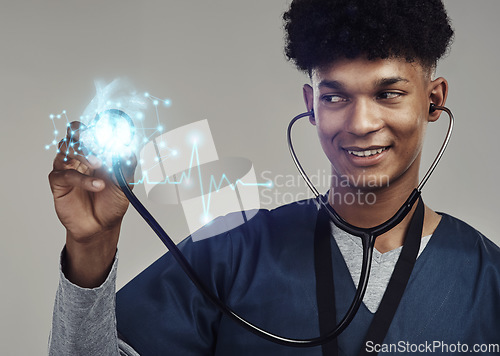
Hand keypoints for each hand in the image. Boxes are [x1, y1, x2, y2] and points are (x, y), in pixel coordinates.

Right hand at [48, 121, 135, 285]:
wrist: (102, 226)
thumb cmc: (112, 202)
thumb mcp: (126, 181)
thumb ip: (126, 163)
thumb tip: (128, 146)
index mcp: (97, 151)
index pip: (93, 130)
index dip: (99, 126)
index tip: (110, 129)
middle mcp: (81, 156)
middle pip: (75, 132)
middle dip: (86, 133)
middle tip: (99, 143)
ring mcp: (68, 167)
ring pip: (66, 147)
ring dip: (83, 152)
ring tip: (99, 165)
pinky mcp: (58, 182)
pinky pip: (65, 173)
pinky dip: (82, 178)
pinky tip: (97, 185)